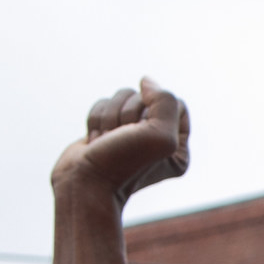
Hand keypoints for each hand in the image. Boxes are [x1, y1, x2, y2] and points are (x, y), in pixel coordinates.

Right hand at [53, 79, 190, 201]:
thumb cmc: (122, 163)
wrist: (84, 182)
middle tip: (121, 138)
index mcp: (179, 146)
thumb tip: (147, 81)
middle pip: (146, 95)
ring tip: (107, 141)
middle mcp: (157, 139)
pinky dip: (95, 118)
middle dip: (128, 113)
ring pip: (122, 95)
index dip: (156, 108)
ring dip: (110, 116)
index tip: (143, 128)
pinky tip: (95, 141)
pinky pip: (103, 103)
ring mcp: (130, 134)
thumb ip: (165, 102)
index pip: (176, 103)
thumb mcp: (160, 135)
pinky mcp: (107, 130)